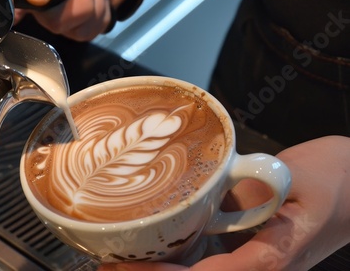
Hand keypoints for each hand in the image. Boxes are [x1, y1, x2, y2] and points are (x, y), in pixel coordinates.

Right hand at [7, 0, 139, 40]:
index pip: (7, 6)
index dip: (27, 6)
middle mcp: (35, 3)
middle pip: (51, 22)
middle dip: (78, 2)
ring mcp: (56, 17)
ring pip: (72, 30)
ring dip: (93, 7)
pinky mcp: (75, 28)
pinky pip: (87, 34)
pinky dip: (100, 15)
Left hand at [99, 135, 349, 270]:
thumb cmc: (335, 179)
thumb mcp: (296, 176)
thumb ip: (255, 185)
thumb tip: (211, 190)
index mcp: (273, 255)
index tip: (135, 266)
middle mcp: (258, 266)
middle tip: (111, 264)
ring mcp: (252, 261)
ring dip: (161, 270)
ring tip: (120, 259)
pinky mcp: (247, 249)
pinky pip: (207, 260)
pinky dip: (176, 258)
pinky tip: (151, 247)